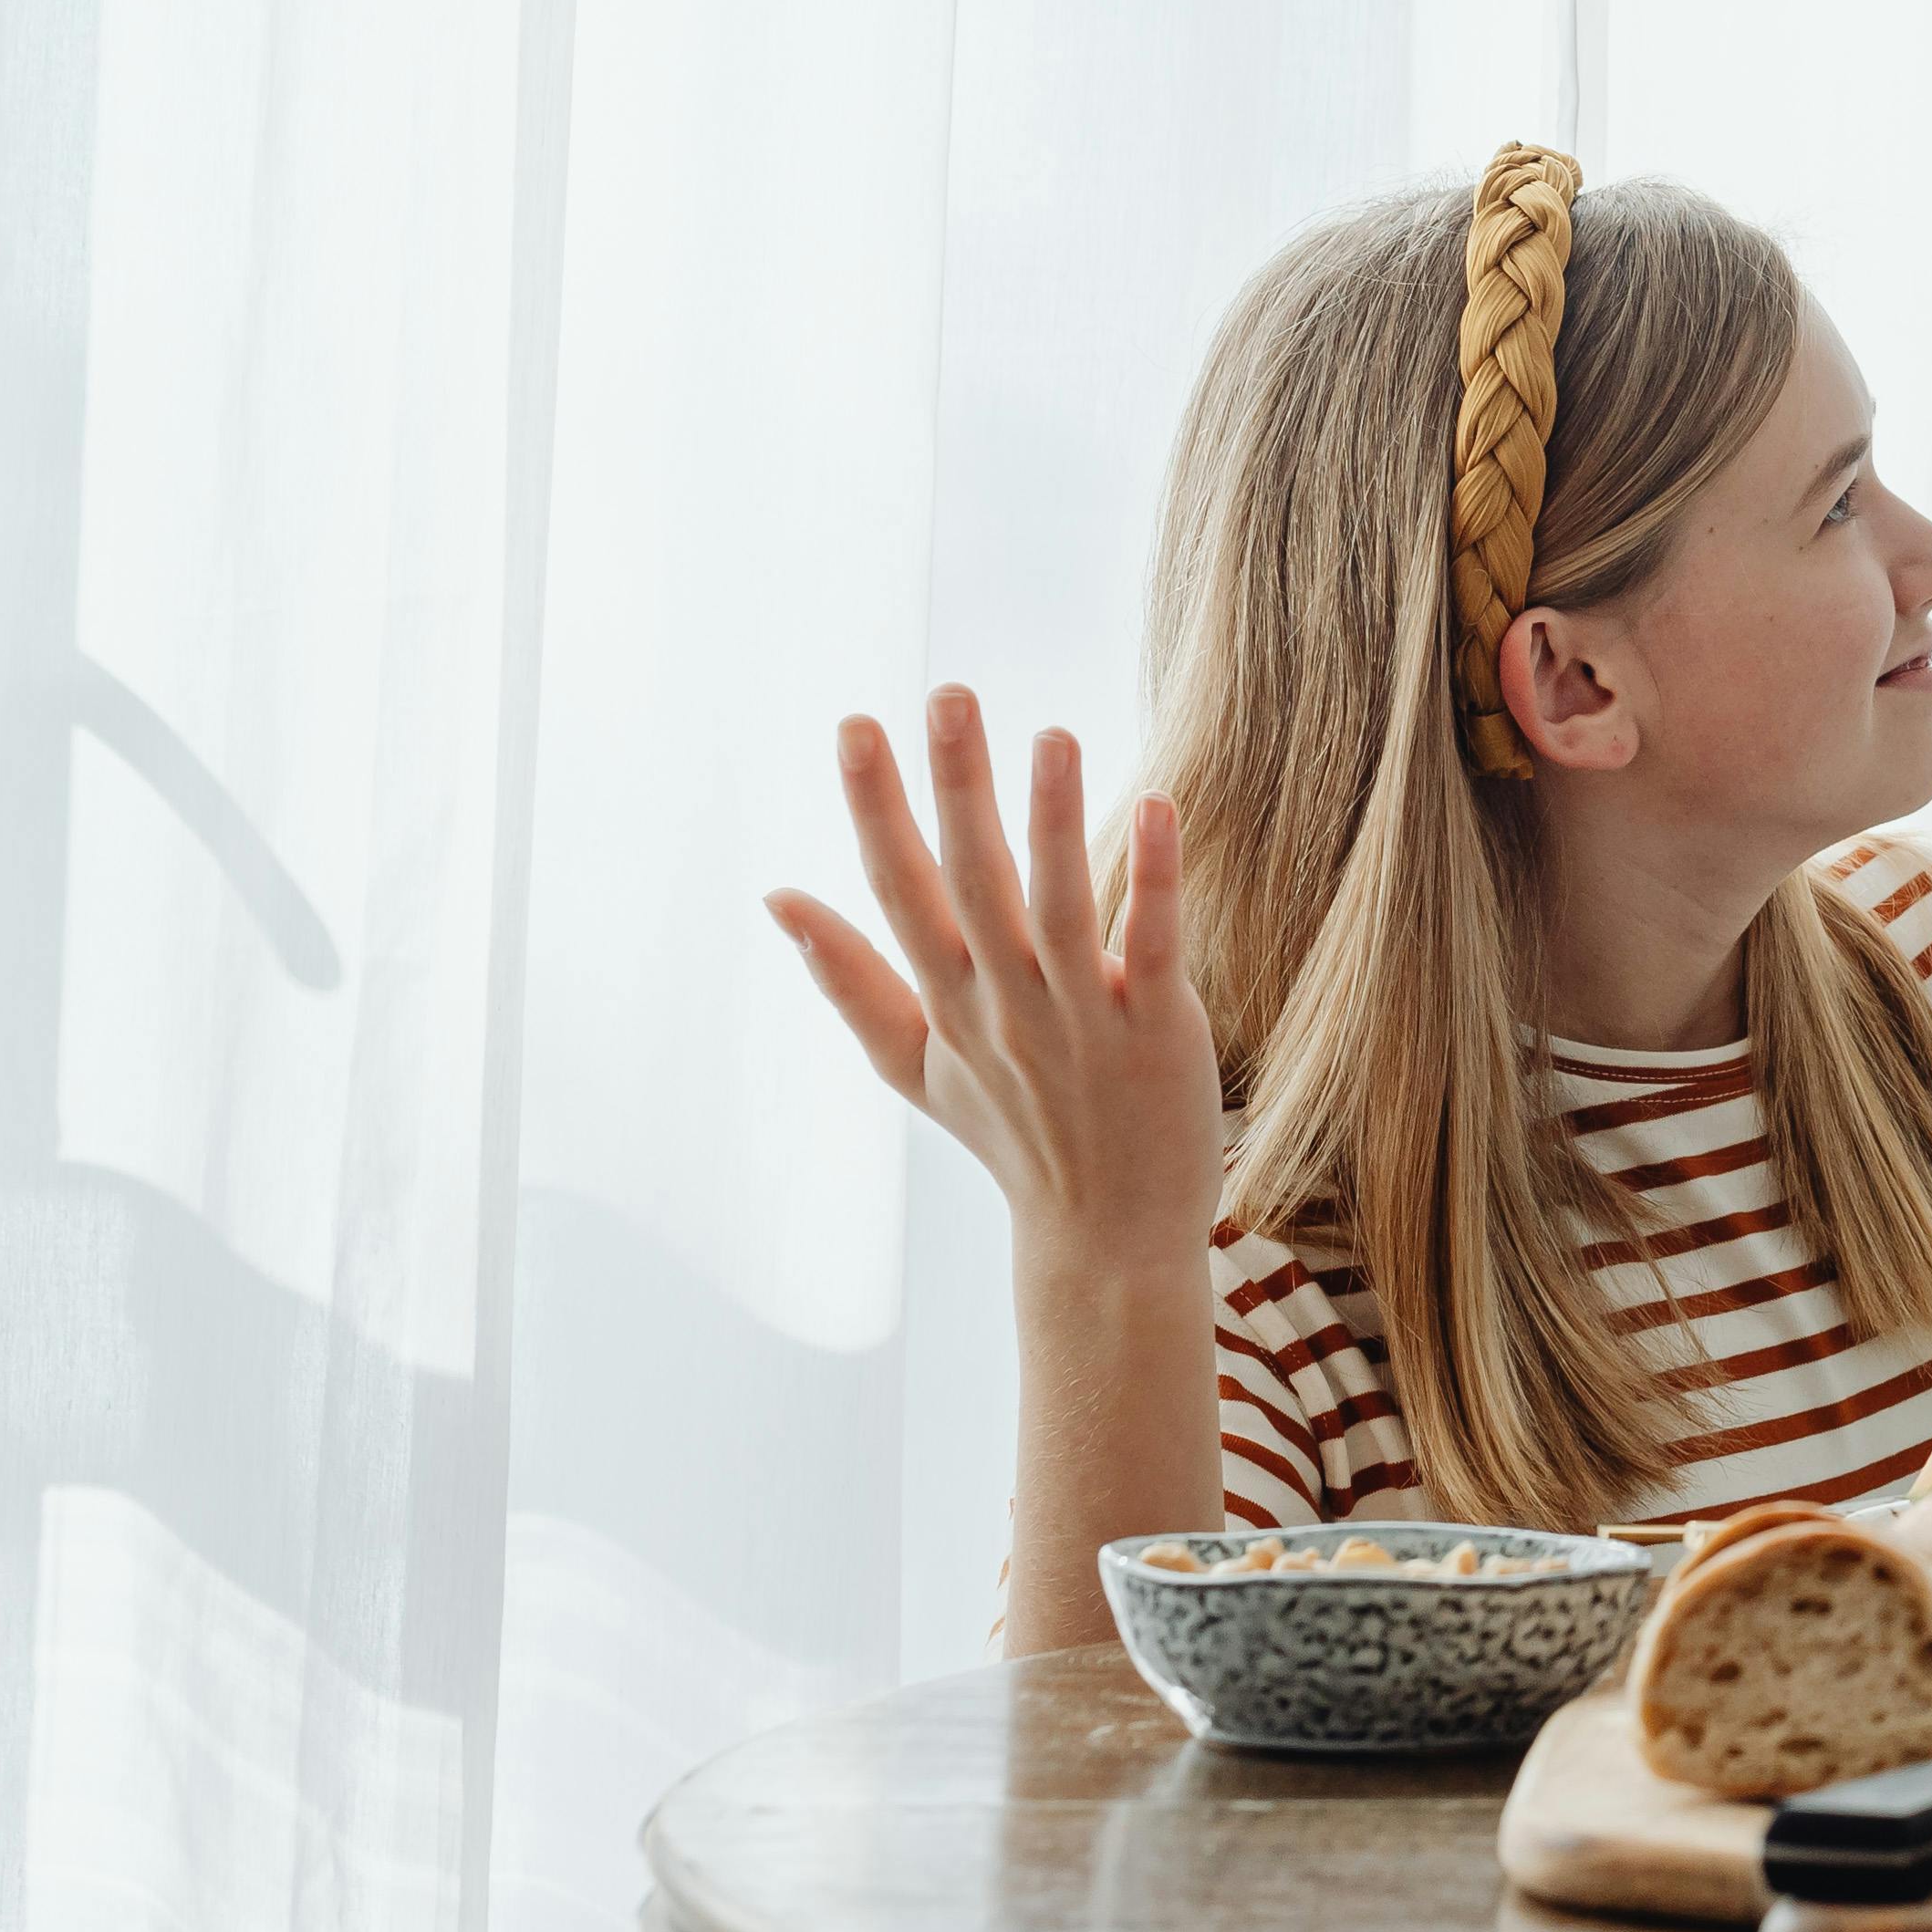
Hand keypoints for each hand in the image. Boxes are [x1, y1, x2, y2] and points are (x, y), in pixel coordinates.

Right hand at [769, 689, 1222, 1284]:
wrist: (1106, 1235)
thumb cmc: (1015, 1135)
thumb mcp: (913, 1065)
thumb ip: (848, 979)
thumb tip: (776, 896)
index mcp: (946, 1002)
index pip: (899, 891)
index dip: (875, 808)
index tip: (854, 725)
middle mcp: (1003, 1005)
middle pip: (969, 883)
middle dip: (954, 789)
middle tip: (947, 695)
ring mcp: (1078, 1020)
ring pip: (1056, 906)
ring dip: (1054, 819)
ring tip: (1052, 733)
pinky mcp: (1156, 1030)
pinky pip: (1150, 945)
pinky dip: (1151, 879)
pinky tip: (1156, 807)